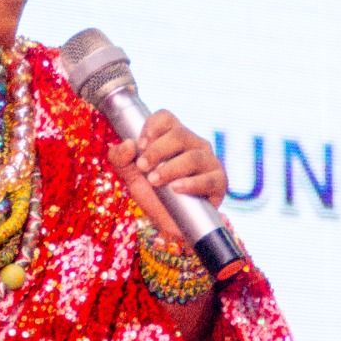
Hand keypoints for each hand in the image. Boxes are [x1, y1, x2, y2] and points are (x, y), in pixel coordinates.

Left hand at [107, 109, 227, 237]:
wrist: (170, 223)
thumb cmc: (154, 193)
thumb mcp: (131, 176)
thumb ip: (120, 158)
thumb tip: (128, 143)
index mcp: (173, 137)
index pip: (166, 118)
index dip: (152, 127)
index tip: (140, 145)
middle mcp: (194, 145)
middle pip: (179, 135)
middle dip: (157, 151)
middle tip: (142, 167)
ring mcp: (209, 162)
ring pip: (193, 156)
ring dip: (170, 168)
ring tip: (155, 181)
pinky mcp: (219, 182)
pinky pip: (209, 179)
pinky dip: (191, 183)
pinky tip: (176, 188)